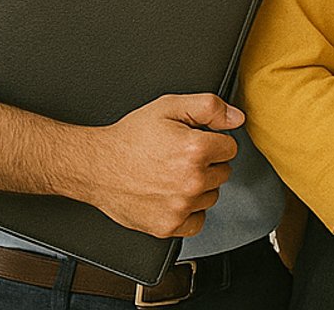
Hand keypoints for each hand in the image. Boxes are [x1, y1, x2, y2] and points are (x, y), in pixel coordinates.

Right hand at [82, 93, 242, 237]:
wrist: (96, 166)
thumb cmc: (129, 138)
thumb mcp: (169, 107)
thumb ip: (209, 107)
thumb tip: (237, 118)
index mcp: (195, 150)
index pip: (230, 148)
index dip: (213, 142)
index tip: (195, 142)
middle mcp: (191, 181)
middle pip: (223, 173)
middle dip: (207, 164)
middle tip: (179, 159)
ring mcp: (180, 206)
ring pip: (211, 196)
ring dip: (198, 188)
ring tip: (172, 176)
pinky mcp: (168, 226)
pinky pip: (197, 222)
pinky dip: (189, 212)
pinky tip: (172, 197)